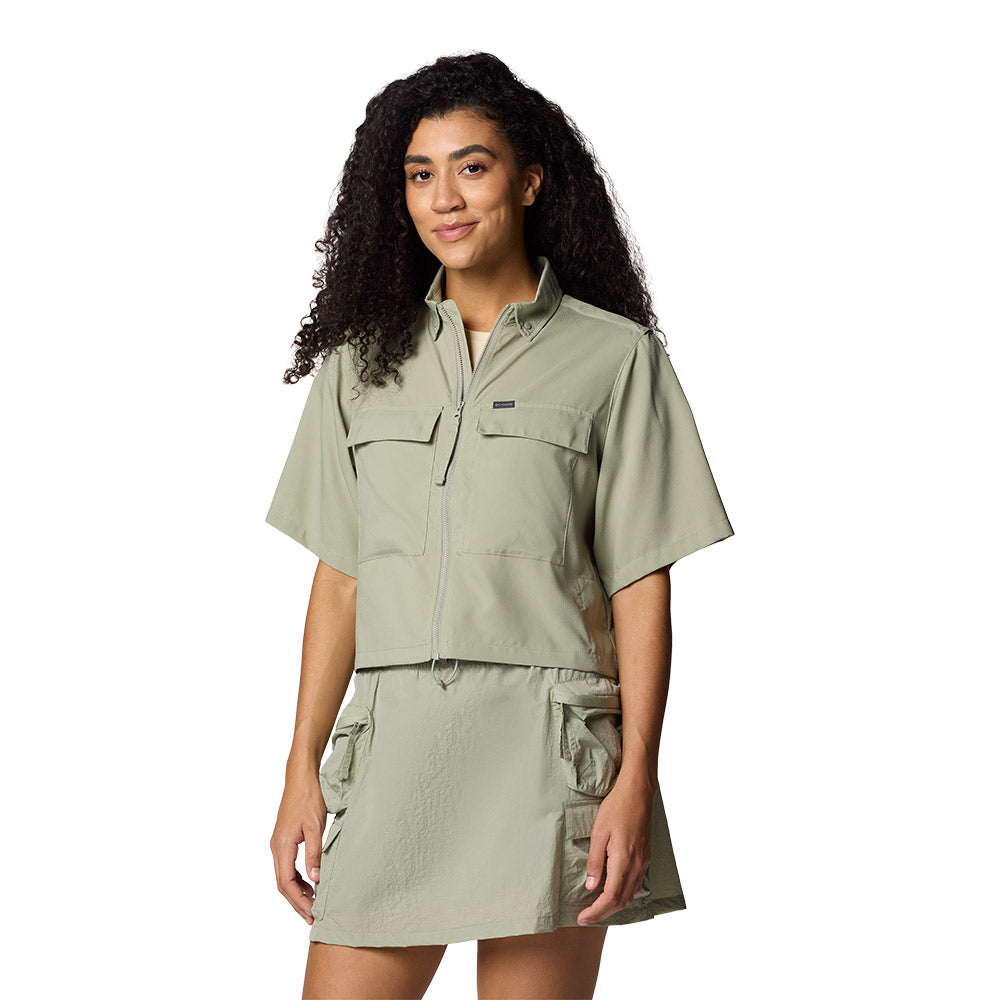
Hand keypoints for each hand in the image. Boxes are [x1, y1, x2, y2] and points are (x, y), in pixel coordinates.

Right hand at [270, 770, 326, 923]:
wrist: (301, 777)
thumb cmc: (309, 798)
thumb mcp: (316, 826)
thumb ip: (315, 853)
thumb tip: (315, 879)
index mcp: (282, 846)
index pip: (286, 883)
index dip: (298, 901)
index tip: (312, 914)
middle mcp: (276, 847)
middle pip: (283, 884)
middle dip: (297, 902)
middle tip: (312, 917)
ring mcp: (279, 843)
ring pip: (284, 876)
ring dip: (297, 891)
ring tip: (313, 904)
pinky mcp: (284, 839)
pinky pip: (287, 866)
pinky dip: (297, 878)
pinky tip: (310, 883)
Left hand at [576, 775, 653, 925]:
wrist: (638, 792)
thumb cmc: (616, 808)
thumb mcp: (599, 833)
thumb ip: (595, 861)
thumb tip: (592, 886)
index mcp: (624, 861)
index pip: (610, 897)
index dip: (596, 911)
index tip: (582, 918)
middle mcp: (637, 865)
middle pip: (621, 901)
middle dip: (603, 913)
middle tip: (586, 917)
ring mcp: (643, 862)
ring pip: (630, 894)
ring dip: (614, 905)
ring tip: (597, 908)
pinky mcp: (646, 856)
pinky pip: (636, 884)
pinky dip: (624, 894)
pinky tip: (613, 891)